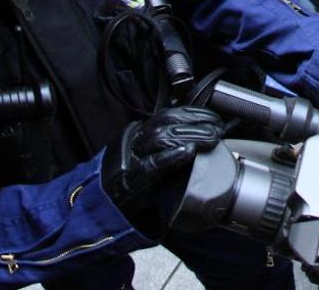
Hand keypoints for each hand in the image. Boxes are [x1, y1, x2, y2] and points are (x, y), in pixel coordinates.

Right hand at [100, 106, 224, 216]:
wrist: (102, 206)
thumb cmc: (128, 183)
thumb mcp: (146, 157)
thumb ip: (165, 145)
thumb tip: (196, 135)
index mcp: (140, 134)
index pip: (168, 115)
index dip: (193, 113)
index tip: (213, 117)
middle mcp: (136, 142)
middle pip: (166, 124)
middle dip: (195, 123)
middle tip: (217, 128)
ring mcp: (133, 160)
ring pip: (161, 138)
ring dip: (189, 136)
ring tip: (210, 138)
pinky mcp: (133, 180)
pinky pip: (152, 165)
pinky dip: (170, 157)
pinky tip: (187, 152)